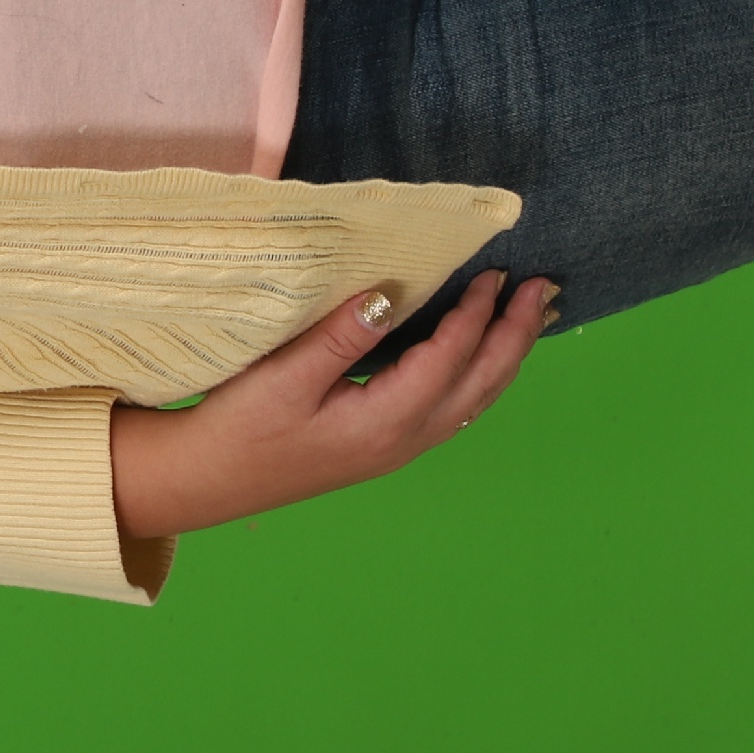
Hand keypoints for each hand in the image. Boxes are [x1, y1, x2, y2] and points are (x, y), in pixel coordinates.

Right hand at [111, 269, 555, 546]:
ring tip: (529, 317)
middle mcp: (405, 439)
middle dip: (514, 334)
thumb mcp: (284, 377)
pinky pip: (457, 407)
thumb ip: (340, 336)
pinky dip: (482, 374)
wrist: (210, 481)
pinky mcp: (387, 446)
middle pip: (481, 383)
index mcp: (384, 420)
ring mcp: (400, 447)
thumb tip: (389, 295)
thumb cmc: (240, 427)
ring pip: (475, 399)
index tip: (495, 271)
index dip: (476, 314)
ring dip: (505, 355)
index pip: (449, 358)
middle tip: (543, 287)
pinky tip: (481, 358)